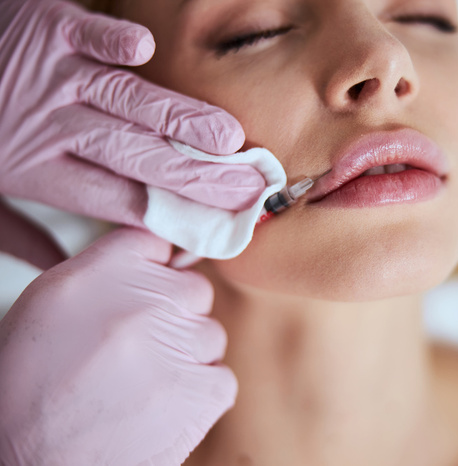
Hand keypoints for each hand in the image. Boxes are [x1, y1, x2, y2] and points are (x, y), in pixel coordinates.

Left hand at [0, 0, 265, 265]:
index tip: (216, 225)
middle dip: (197, 176)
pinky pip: (88, 36)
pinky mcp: (47, 30)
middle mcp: (56, 128)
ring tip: (229, 139)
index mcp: (42, 171)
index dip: (172, 213)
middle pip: (137, 158)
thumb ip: (20, 236)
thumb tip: (61, 268)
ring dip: (178, 120)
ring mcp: (54, 77)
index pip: (121, 200)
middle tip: (245, 189)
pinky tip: (145, 49)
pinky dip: (113, 42)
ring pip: (128, 102)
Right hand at [0, 229, 236, 464]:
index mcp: (100, 273)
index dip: (157, 269)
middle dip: (175, 316)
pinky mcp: (203, 391)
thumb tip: (157, 255)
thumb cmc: (33, 389)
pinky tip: (160, 409)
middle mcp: (144, 301)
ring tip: (140, 386)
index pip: (158, 241)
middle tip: (138, 350)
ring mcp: (178, 345)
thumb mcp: (51, 306)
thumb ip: (106, 273)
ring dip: (185, 358)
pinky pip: (221, 377)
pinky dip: (199, 394)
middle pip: (194, 289)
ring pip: (210, 335)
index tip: (151, 289)